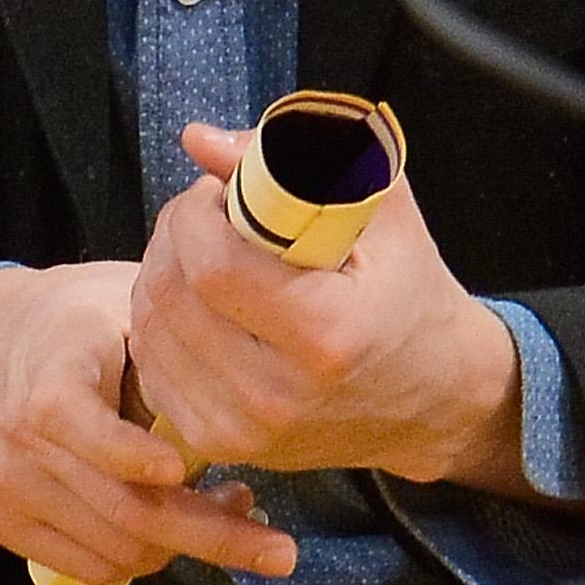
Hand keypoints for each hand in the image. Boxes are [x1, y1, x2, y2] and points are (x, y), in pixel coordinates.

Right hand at [0, 262, 296, 584]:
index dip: (139, 458)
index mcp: (48, 375)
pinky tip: (171, 526)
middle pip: (124, 511)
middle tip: (278, 549)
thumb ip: (172, 344)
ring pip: (115, 550)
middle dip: (212, 536)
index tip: (191, 470)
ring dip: (183, 547)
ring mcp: (3, 486)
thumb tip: (249, 386)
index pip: (91, 431)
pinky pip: (89, 568)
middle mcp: (17, 438)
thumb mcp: (122, 301)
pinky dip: (141, 558)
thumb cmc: (72, 322)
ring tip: (227, 511)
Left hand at [127, 122, 521, 490]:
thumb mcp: (378, 213)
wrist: (433, 397)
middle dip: (173, 235)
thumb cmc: (406, 290)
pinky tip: (199, 305)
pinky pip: (153, 366)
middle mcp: (279, 395)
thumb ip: (289, 164)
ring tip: (205, 256)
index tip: (217, 193)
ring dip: (161, 274)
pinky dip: (161, 323)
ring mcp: (247, 430)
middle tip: (206, 217)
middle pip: (171, 294)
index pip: (212, 265)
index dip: (195, 214)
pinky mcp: (222, 446)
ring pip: (150, 328)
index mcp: (327, 336)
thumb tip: (196, 138)